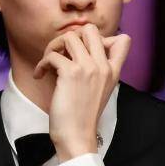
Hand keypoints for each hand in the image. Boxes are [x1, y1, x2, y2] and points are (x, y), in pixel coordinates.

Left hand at [33, 24, 129, 160]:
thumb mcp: (100, 91)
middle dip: (71, 37)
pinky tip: (41, 75)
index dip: (102, 38)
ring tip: (49, 64)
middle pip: (91, 29)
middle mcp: (103, 66)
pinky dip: (42, 64)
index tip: (85, 52)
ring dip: (53, 47)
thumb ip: (98, 72)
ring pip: (69, 37)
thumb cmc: (83, 116)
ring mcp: (88, 68)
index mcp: (113, 71)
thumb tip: (81, 53)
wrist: (77, 136)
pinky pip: (52, 55)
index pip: (124, 40)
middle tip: (62, 54)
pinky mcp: (71, 73)